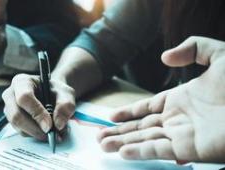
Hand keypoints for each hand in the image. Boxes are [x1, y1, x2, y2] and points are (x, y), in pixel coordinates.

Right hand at [2, 74, 75, 139]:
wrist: (52, 96)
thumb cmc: (56, 92)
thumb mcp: (66, 94)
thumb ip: (66, 105)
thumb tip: (58, 124)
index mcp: (22, 81)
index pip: (24, 97)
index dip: (36, 112)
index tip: (49, 125)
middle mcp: (11, 94)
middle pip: (16, 115)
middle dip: (35, 128)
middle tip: (51, 133)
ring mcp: (9, 108)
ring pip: (18, 126)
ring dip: (36, 132)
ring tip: (51, 132)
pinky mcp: (12, 121)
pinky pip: (21, 132)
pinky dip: (35, 134)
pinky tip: (45, 130)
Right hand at [97, 36, 224, 162]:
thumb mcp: (219, 54)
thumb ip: (192, 48)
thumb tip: (164, 58)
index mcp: (181, 98)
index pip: (148, 108)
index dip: (129, 112)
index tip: (111, 116)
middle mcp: (177, 118)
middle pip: (141, 126)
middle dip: (119, 132)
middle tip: (99, 137)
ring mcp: (182, 134)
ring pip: (145, 139)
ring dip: (123, 142)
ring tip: (103, 145)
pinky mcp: (190, 148)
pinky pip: (159, 150)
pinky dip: (140, 152)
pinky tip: (123, 152)